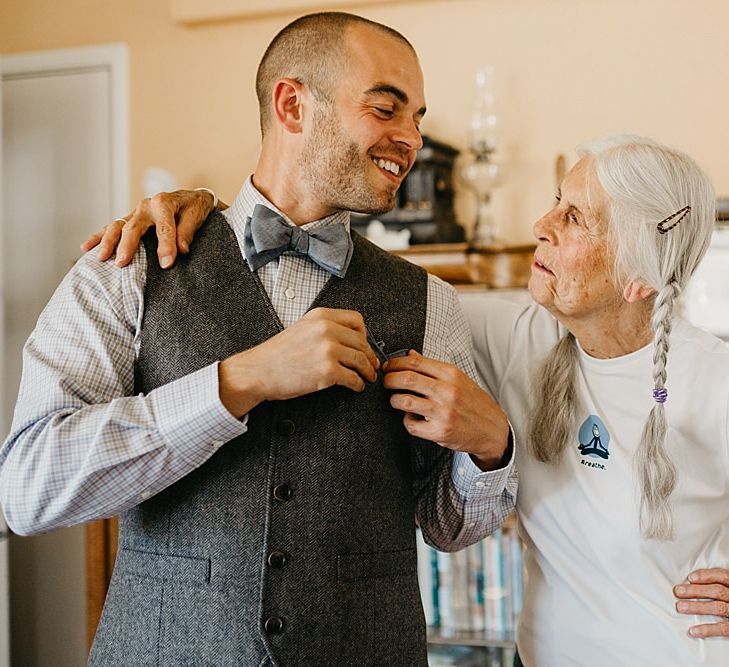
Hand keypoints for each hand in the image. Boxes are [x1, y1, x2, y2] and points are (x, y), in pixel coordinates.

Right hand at [80, 190, 220, 268]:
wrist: (191, 199)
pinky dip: (99, 236)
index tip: (167, 264)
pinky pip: (112, 227)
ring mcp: (135, 212)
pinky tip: (87, 247)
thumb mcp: (196, 215)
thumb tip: (181, 250)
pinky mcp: (130, 219)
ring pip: (117, 226)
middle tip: (122, 263)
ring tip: (101, 257)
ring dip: (108, 241)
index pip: (164, 228)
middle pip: (133, 227)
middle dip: (127, 245)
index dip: (166, 246)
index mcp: (164, 203)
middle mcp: (146, 206)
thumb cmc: (194, 208)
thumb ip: (188, 231)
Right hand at [218, 308, 379, 416]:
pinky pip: (354, 378)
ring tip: (367, 377)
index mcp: (321, 316)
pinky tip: (356, 386)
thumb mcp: (301, 329)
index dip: (365, 335)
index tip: (365, 345)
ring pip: (361, 360)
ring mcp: (328, 350)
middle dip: (370, 356)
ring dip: (367, 371)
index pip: (356, 320)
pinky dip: (358, 385)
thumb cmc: (276, 355)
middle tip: (371, 365)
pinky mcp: (328, 371)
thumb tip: (348, 339)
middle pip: (362, 342)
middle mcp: (326, 329)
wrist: (257, 371)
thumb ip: (323, 329)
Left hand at [383, 351, 509, 469]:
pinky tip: (413, 418)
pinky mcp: (439, 431)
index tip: (388, 367)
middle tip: (386, 382)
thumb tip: (410, 354)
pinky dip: (407, 421)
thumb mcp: (458, 379)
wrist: (494, 429)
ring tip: (396, 400)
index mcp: (451, 374)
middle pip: (405, 379)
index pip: (414, 362)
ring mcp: (443, 412)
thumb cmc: (474, 403)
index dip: (395, 363)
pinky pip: (410, 425)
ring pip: (404, 401)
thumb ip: (433, 368)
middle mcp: (447, 391)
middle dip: (389, 379)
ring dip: (394, 400)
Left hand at [675, 568, 728, 637]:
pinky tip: (694, 631)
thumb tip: (700, 581)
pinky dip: (708, 630)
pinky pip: (724, 629)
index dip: (706, 576)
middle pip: (717, 591)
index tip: (690, 577)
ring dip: (697, 607)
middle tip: (678, 591)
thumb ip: (725, 586)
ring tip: (681, 607)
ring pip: (718, 607)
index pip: (723, 576)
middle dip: (696, 590)